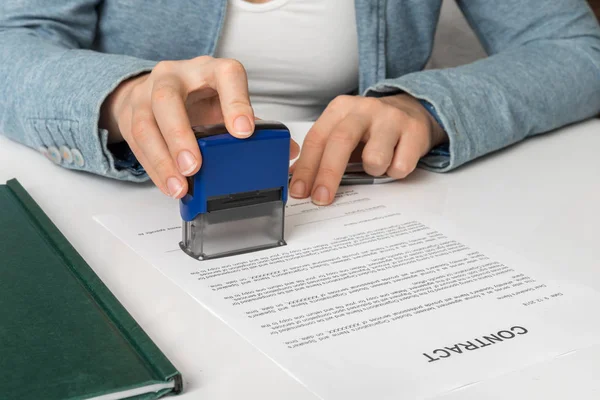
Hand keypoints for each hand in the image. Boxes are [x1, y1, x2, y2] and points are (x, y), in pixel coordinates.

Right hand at [100, 56, 299, 197]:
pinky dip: (154, 168)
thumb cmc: (199, 98)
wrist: (155, 91)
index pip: (226, 75)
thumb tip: (289, 151)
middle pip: (169, 99)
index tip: (244, 132)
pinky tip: (169, 185)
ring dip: (163, 159)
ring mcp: (148, 94)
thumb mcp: (227, 104)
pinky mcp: (131, 114)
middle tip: (195, 167)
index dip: (236, 103)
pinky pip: (137, 143)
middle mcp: (176, 76)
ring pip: (146, 123)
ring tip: (180, 186)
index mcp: (210, 70)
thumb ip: (253, 126)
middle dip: (180, 135)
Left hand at [289, 94, 447, 204]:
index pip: (317, 139)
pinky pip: (400, 167)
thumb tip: (295, 180)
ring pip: (374, 159)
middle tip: (321, 198)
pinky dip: (395, 172)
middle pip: (340, 143)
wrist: (413, 110)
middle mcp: (364, 109)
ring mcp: (391, 118)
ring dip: (373, 172)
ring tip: (377, 165)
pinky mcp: (415, 131)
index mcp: (340, 108)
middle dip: (327, 175)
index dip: (306, 168)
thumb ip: (320, 154)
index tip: (300, 191)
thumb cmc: (372, 128)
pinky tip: (395, 160)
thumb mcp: (343, 133)